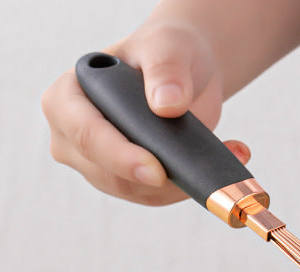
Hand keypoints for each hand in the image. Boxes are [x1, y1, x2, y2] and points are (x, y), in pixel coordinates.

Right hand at [42, 13, 248, 205]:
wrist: (184, 73)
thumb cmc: (166, 53)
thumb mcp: (167, 47)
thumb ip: (165, 69)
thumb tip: (166, 105)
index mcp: (67, 98)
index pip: (86, 136)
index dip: (120, 157)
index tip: (156, 171)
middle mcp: (73, 137)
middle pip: (108, 175)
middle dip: (158, 179)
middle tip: (203, 171)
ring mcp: (98, 165)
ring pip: (135, 193)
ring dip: (182, 184)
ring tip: (232, 151)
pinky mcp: (128, 183)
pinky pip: (156, 198)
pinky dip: (189, 187)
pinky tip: (220, 164)